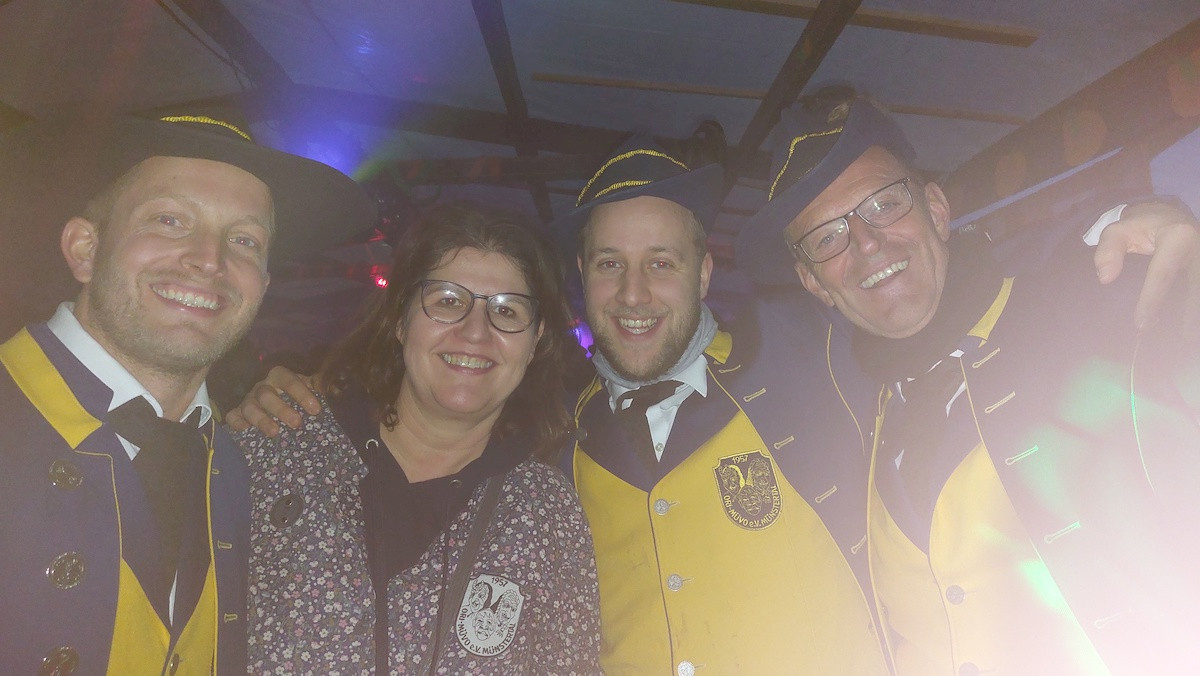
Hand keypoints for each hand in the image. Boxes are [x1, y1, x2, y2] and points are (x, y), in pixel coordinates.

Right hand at [224, 366, 321, 435]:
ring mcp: (247, 399)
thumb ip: (318, 387)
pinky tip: (245, 430)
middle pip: (267, 394)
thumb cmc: (294, 395)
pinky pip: (232, 416)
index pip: (288, 380)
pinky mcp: (237, 413)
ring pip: (250, 406)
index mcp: (279, 377)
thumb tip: (336, 388)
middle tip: (297, 423)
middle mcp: (262, 386)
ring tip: (274, 432)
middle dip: (281, 408)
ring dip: (261, 419)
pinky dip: (237, 423)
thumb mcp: (307, 388)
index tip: (315, 409)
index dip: (301, 393)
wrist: (274, 399)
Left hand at [1093, 201, 1199, 329]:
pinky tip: (1182, 328)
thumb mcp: (1119, 230)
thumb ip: (1108, 250)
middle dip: (1183, 315)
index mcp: (1178, 237)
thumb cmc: (1141, 225)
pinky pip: (1195, 290)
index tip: (1141, 322)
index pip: (1163, 272)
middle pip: (1192, 287)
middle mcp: (1198, 250)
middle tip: (1168, 339)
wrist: (1170, 216)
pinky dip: (1189, 308)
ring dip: (1189, 314)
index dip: (1152, 299)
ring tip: (1182, 340)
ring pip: (1197, 290)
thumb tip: (1105, 278)